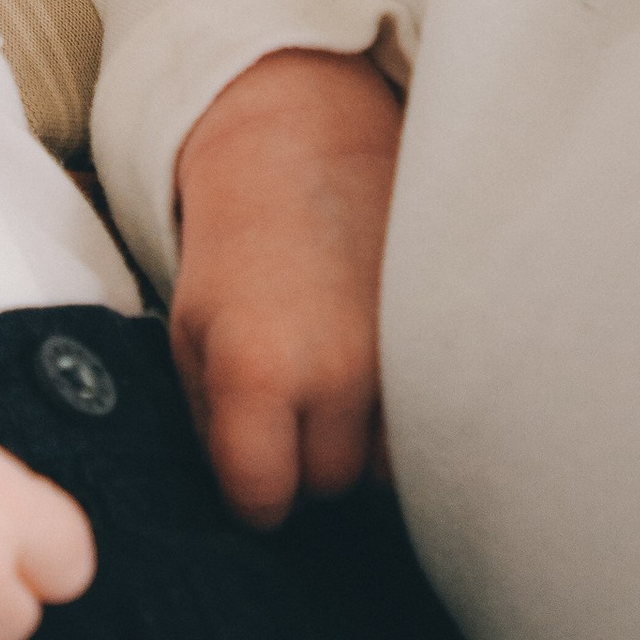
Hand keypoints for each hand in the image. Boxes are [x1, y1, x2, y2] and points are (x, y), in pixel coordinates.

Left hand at [168, 46, 401, 527]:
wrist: (303, 138)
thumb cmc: (233, 239)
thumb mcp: (190, 330)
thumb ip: (212, 426)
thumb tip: (246, 501)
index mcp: (261, 374)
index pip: (265, 501)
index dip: (255, 493)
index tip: (254, 466)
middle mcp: (341, 373)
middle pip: (333, 487)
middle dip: (310, 463)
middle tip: (296, 406)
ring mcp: (405, 354)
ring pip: (392, 461)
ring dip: (367, 442)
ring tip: (342, 382)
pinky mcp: (449, 331)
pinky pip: (435, 413)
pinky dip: (411, 409)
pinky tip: (382, 367)